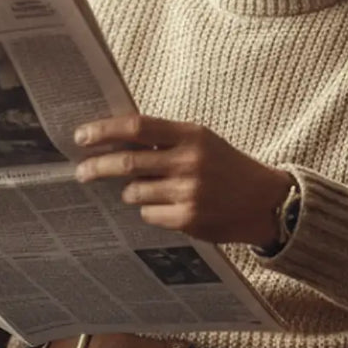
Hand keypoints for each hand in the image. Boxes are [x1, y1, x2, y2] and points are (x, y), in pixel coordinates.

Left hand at [74, 113, 292, 246]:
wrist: (266, 202)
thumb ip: (164, 139)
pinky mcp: (188, 219)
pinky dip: (151, 210)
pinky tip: (171, 207)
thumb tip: (114, 138)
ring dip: (131, 192)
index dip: (104, 131)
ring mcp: (189, 192)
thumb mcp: (202, 141)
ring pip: (134, 192)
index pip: (137, 127)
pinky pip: (149, 214)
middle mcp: (189, 162)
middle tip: (81, 171)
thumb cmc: (226, 167)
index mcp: (191, 135)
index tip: (81, 136)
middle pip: (127, 163)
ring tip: (149, 190)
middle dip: (97, 167)